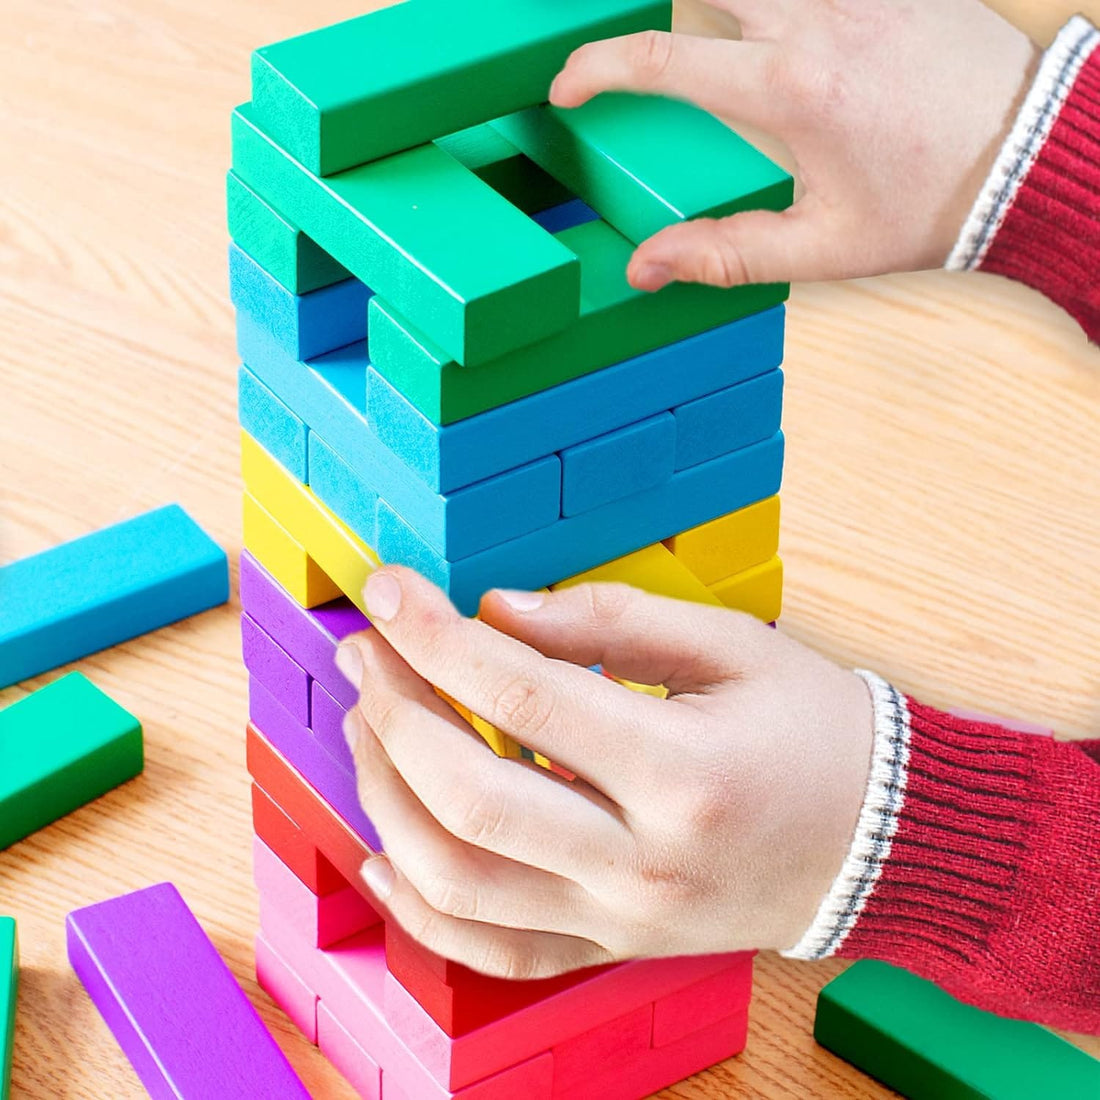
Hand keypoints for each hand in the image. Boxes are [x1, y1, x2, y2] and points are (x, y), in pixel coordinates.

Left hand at [336, 568, 873, 979]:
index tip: (388, 589)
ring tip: (369, 725)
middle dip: (393, 712)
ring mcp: (622, 921)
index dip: (435, 635)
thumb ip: (610, 618)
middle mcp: (643, 863)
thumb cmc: (817, 732)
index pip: (519, 695)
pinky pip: (492, 951)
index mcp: (682, 771)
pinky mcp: (613, 948)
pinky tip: (381, 854)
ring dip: (387, 798)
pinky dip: (420, 909)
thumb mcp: (732, 646)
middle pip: (468, 797)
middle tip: (364, 650)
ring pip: (459, 883)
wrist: (887, 845)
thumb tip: (497, 611)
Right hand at [549, 0, 1040, 290]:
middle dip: (655, 7)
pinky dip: (777, 1)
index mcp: (790, 89)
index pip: (662, 58)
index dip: (596, 68)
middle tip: (639, 43)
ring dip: (720, 0)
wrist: (1034, 156)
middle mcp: (819, 19)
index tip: (568, 86)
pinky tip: (778, 30)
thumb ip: (724, 254)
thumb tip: (645, 268)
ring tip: (712, 38)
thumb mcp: (822, 247)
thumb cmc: (930, 206)